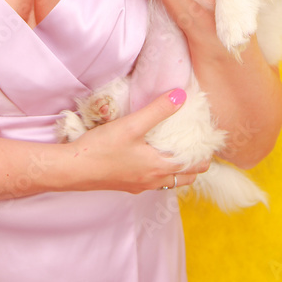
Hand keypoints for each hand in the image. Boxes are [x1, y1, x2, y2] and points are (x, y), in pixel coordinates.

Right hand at [60, 89, 209, 193]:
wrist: (73, 169)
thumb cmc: (102, 148)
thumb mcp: (132, 125)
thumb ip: (158, 110)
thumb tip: (181, 96)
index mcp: (159, 167)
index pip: (195, 166)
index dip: (205, 154)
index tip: (208, 140)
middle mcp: (153, 180)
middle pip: (186, 177)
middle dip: (195, 163)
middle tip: (196, 143)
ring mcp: (139, 185)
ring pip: (169, 180)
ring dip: (178, 168)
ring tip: (177, 148)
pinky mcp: (126, 185)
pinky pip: (153, 181)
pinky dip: (161, 170)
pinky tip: (149, 156)